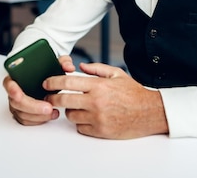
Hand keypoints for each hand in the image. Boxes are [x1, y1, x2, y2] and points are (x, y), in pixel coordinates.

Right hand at [3, 55, 75, 125]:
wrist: (45, 77)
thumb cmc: (46, 69)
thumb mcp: (55, 62)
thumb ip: (62, 62)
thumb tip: (68, 66)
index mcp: (17, 76)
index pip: (8, 83)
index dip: (12, 90)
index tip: (18, 94)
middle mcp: (14, 91)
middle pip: (16, 102)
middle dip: (33, 107)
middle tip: (48, 107)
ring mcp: (17, 103)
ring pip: (22, 114)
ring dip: (38, 116)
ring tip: (53, 112)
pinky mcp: (22, 112)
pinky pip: (26, 120)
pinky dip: (38, 120)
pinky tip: (50, 115)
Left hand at [44, 62, 168, 138]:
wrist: (150, 112)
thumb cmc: (134, 93)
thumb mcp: (117, 74)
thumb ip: (96, 69)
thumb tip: (80, 66)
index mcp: (99, 85)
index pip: (68, 82)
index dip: (53, 82)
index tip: (46, 83)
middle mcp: (96, 102)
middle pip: (63, 100)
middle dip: (52, 99)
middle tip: (49, 98)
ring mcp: (97, 118)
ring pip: (71, 116)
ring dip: (70, 111)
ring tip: (77, 107)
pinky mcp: (100, 131)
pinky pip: (80, 128)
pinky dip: (81, 123)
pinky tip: (88, 117)